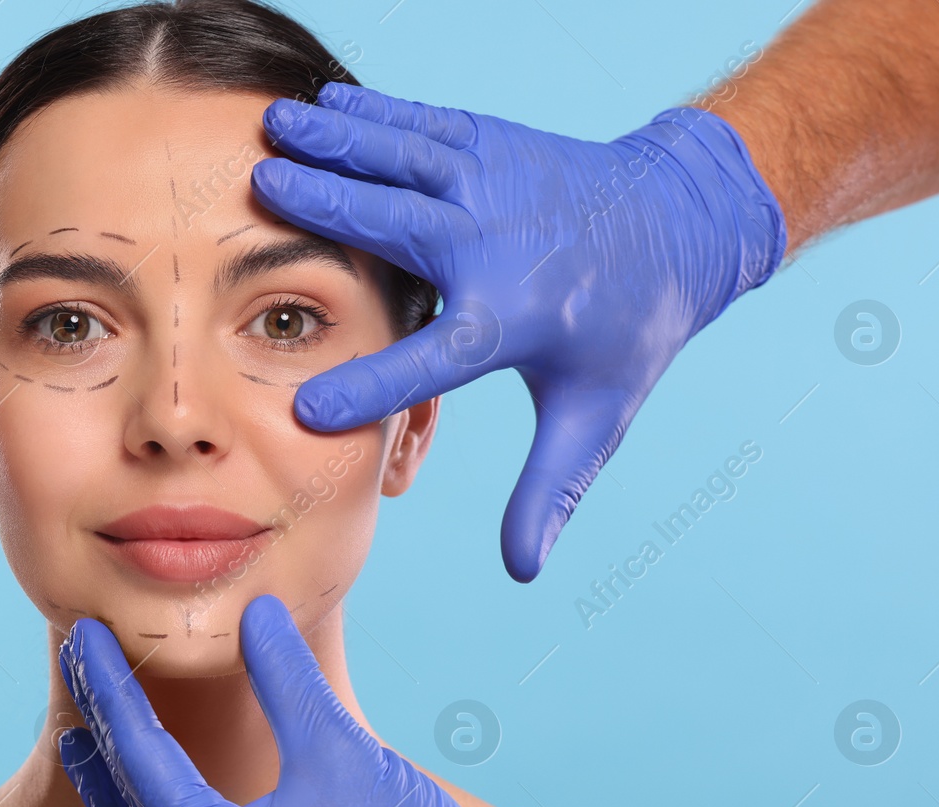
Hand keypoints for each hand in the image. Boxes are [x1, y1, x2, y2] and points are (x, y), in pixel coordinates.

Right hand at [252, 84, 785, 580]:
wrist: (681, 222)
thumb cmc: (628, 330)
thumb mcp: (596, 417)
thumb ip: (553, 490)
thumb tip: (524, 570)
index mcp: (513, 319)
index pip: (433, 362)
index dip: (372, 388)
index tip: (308, 414)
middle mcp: (497, 243)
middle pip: (399, 227)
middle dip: (327, 211)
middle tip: (256, 198)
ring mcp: (493, 184)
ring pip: (402, 160)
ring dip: (336, 145)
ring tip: (270, 130)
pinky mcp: (491, 146)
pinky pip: (422, 126)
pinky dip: (372, 114)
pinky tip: (322, 104)